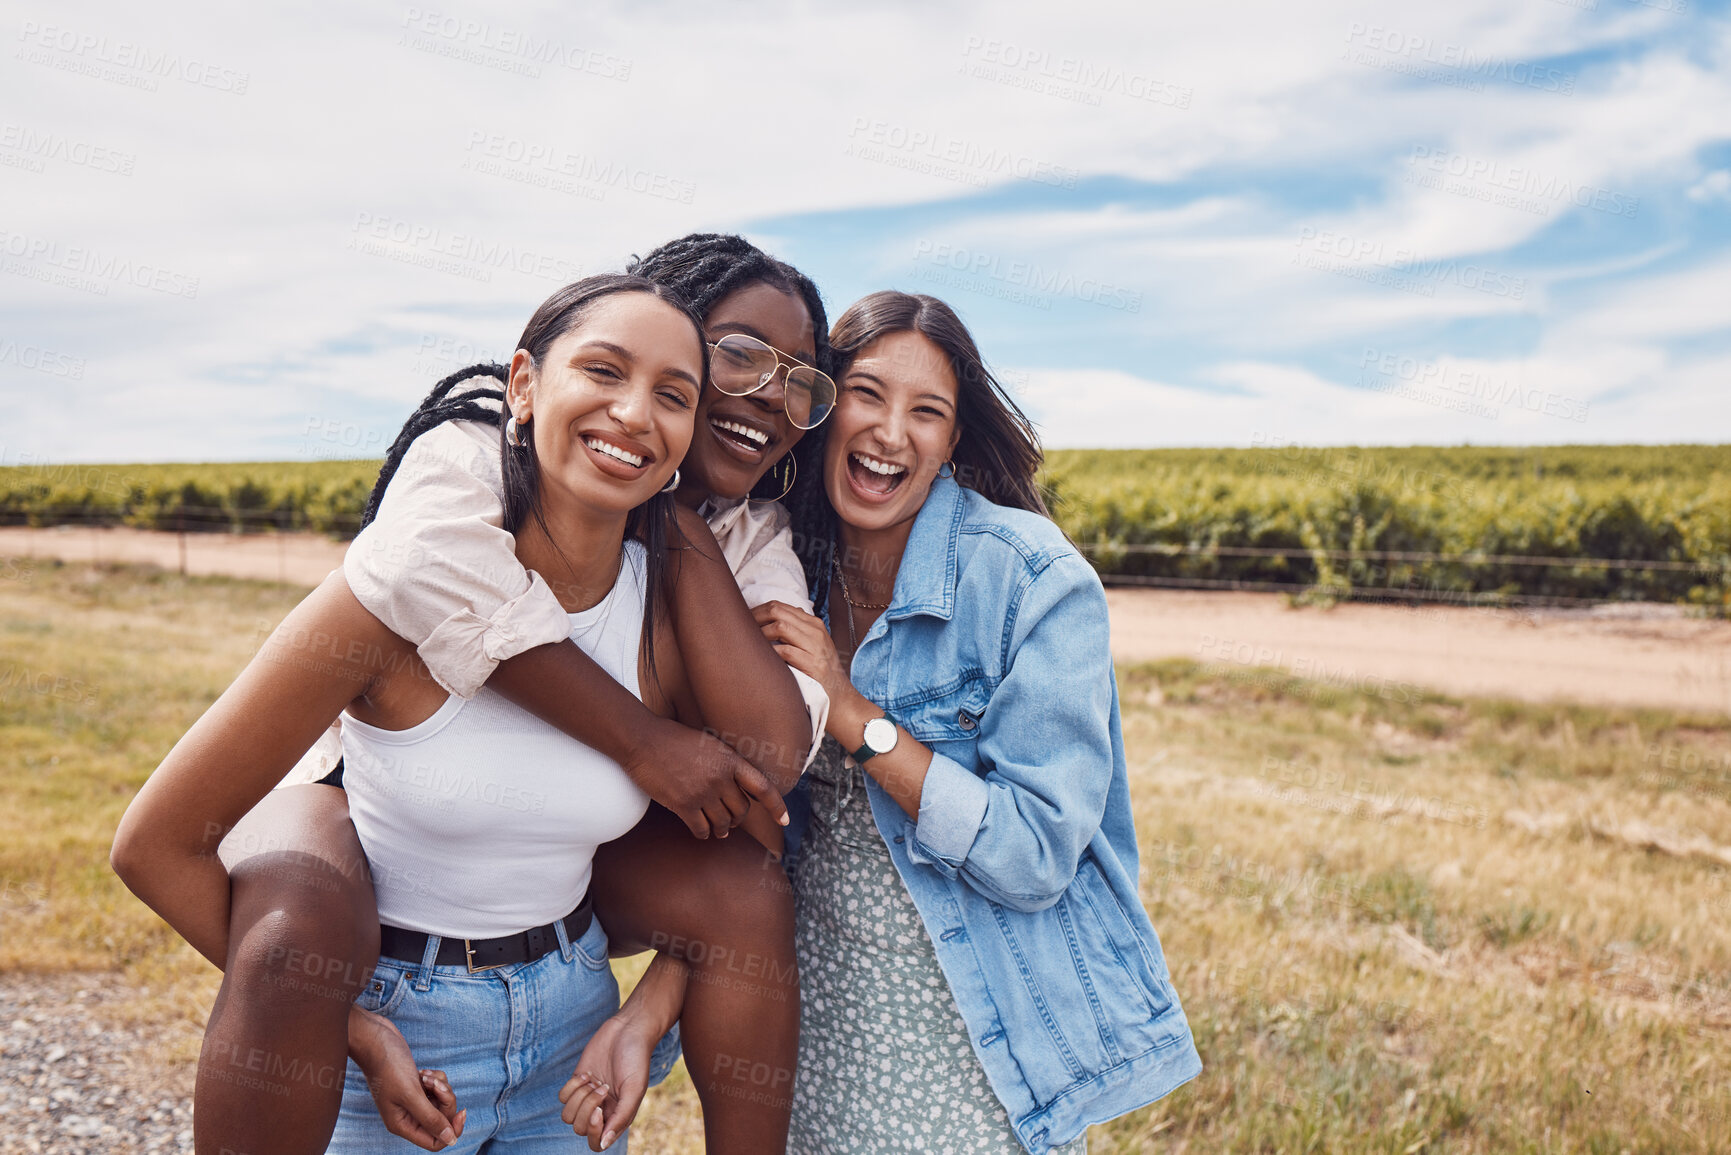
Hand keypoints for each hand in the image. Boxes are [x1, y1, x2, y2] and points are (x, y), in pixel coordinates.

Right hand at [348, 1004, 465, 1150]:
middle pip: (442, 1119)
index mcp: (402, 1125)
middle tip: (436, 1084)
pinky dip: (437, 1079)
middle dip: (446, 1100)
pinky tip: (423, 1071)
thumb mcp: (411, 1094)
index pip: (434, 1142)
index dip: (451, 1130)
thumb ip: (430, 1118)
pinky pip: (439, 1088)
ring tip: (425, 1075)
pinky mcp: (417, 1086)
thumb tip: (450, 1139)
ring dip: (441, 1086)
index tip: (461, 1112)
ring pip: (442, 1102)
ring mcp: (413, 1100)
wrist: (376, 1039)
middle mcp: (408, 1116)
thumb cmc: (387, 1066)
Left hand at [558, 1009, 657, 1149]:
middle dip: (587, 1108)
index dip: (593, 1132)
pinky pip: (562, 1097)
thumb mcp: (634, 1089)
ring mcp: (587, 1097)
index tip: (598, 1111)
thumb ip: (620, 1118)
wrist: (627, 1030)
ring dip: (579, 1097)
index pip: (597, 1143)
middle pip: (580, 1128)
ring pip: (568, 1116)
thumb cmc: (636, 1059)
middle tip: (602, 1087)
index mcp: (617, 1117)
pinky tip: (587, 1074)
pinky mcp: (576, 1083)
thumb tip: (604, 1144)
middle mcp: (601, 1111)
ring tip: (595, 1080)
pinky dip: (572, 1086)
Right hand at [624, 714, 788, 839]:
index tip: (785, 820)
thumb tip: (737, 781)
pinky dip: (703, 833)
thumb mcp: (709, 743)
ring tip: (719, 830)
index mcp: (730, 759)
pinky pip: (701, 829)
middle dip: (738, 818)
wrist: (643, 740)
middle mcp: (720, 777)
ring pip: (723, 823)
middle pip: (741, 810)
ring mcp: (702, 792)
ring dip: (722, 829)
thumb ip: (725, 762)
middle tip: (732, 821)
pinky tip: (700, 830)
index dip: (777, 806)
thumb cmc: (674, 739)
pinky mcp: (683, 804)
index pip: (763, 787)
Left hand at [753, 602, 854, 711]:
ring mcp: (815, 647)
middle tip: (740, 630)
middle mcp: (815, 631)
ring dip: (760, 634)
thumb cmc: (820, 672)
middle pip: (777, 612)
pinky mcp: (813, 665)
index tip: (743, 622)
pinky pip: (785, 651)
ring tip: (750, 644)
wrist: (840, 697)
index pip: (780, 606)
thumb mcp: (812, 646)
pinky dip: (770, 653)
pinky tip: (763, 659)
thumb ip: (796, 631)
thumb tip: (767, 620)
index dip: (757, 611)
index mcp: (813, 624)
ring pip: (780, 627)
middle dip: (754, 618)